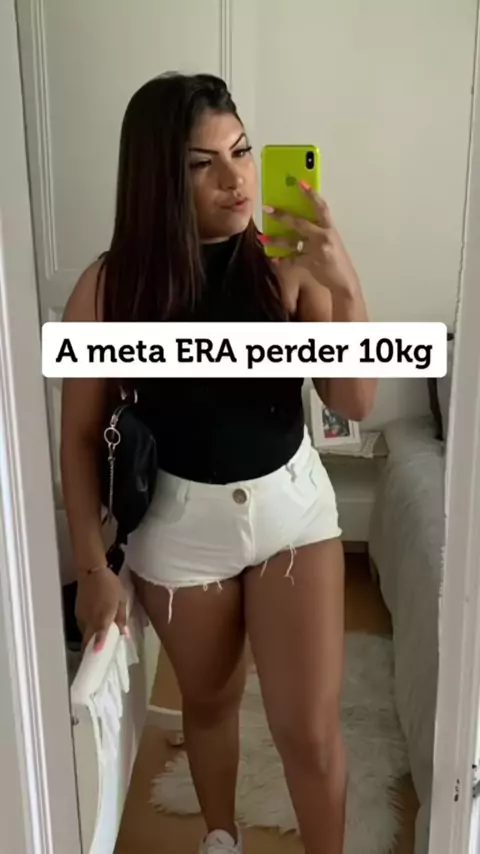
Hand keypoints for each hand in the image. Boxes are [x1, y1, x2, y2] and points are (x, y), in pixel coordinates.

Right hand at [75, 565, 127, 652]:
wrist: (92, 571)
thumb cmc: (110, 585)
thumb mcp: (121, 600)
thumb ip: (121, 618)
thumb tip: (125, 633)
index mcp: (103, 616)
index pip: (99, 635)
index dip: (98, 645)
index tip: (98, 654)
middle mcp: (90, 619)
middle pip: (88, 638)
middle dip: (91, 647)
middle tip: (96, 653)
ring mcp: (82, 615)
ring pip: (84, 632)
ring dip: (89, 638)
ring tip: (96, 641)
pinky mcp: (77, 611)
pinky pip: (82, 624)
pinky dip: (87, 628)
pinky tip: (92, 627)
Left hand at [262, 182, 359, 296]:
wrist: (344, 281)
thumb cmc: (337, 259)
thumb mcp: (331, 241)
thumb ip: (318, 230)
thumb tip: (298, 222)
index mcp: (330, 228)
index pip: (321, 207)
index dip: (311, 194)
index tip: (300, 183)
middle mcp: (324, 237)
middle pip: (300, 222)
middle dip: (282, 215)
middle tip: (267, 208)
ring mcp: (317, 250)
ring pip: (292, 242)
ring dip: (276, 239)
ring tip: (263, 237)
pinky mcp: (311, 263)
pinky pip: (292, 259)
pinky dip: (282, 259)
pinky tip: (275, 258)